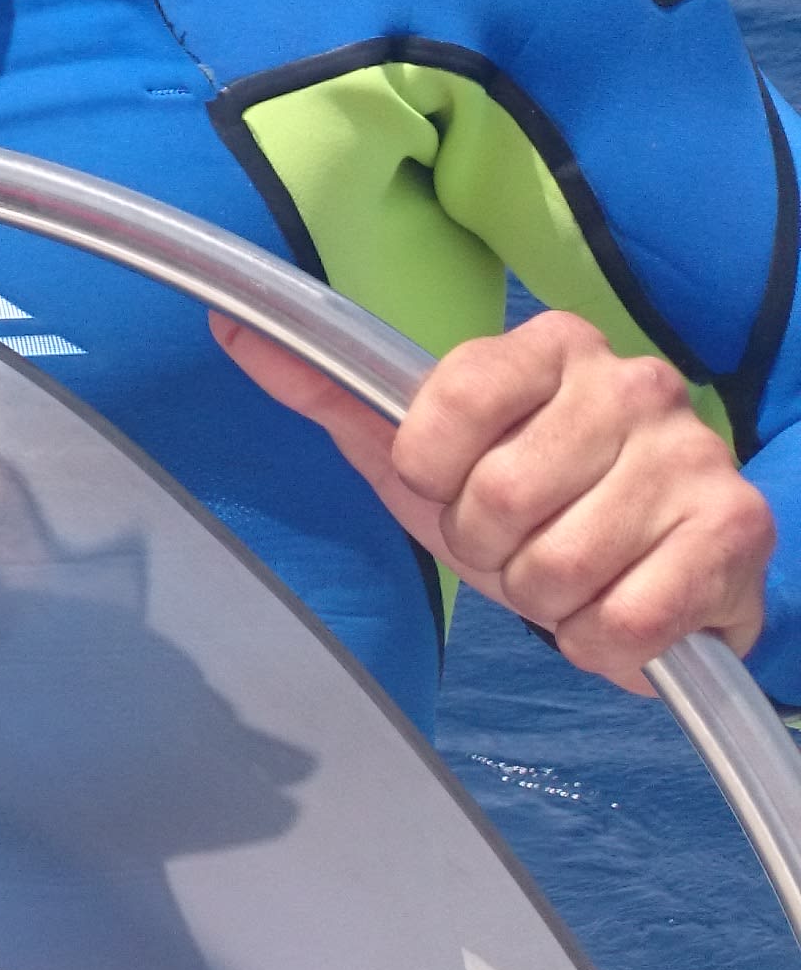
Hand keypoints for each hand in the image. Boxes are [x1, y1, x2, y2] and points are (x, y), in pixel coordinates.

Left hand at [215, 309, 770, 691]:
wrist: (648, 573)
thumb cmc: (523, 502)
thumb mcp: (416, 451)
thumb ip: (331, 390)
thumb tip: (231, 326)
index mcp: (550, 345)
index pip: (442, 409)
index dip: (428, 474)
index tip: (449, 484)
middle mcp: (632, 381)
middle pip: (497, 498)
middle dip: (487, 549)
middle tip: (515, 544)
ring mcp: (692, 453)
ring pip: (560, 565)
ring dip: (543, 599)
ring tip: (565, 576)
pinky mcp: (737, 531)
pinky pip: (627, 619)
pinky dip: (602, 642)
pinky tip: (616, 611)